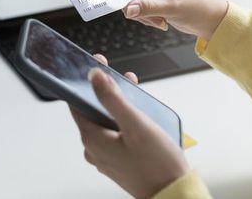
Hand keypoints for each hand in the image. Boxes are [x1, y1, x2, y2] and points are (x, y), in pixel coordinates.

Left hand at [71, 54, 189, 197]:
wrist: (173, 195)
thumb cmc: (157, 165)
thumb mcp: (136, 124)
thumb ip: (113, 99)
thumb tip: (94, 77)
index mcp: (92, 138)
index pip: (78, 102)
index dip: (85, 82)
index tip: (96, 66)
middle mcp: (94, 149)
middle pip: (93, 111)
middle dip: (106, 91)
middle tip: (120, 76)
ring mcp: (106, 156)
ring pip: (106, 122)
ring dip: (118, 104)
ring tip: (134, 91)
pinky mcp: (118, 161)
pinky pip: (115, 134)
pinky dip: (123, 120)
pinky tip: (139, 114)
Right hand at [85, 0, 226, 39]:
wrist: (208, 19)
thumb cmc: (197, 5)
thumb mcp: (172, 6)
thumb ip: (148, 7)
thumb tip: (127, 10)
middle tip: (138, 14)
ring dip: (139, 10)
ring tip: (157, 20)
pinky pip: (133, 2)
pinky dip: (142, 14)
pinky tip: (158, 21)